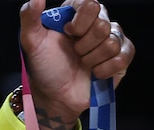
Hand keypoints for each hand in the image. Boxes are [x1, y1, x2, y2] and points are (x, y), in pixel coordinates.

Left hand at [19, 0, 134, 129]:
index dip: (80, 21)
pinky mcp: (121, 58)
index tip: (68, 33)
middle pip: (102, 24)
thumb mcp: (31, 42)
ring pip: (112, 42)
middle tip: (74, 53)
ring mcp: (111, 40)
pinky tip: (94, 73)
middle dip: (83, 45)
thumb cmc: (44, 67)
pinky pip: (123, 56)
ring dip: (91, 59)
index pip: (91, 4)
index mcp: (77, 15)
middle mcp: (97, 24)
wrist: (55, 97)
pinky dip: (105, 69)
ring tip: (82, 64)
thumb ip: (29, 16)